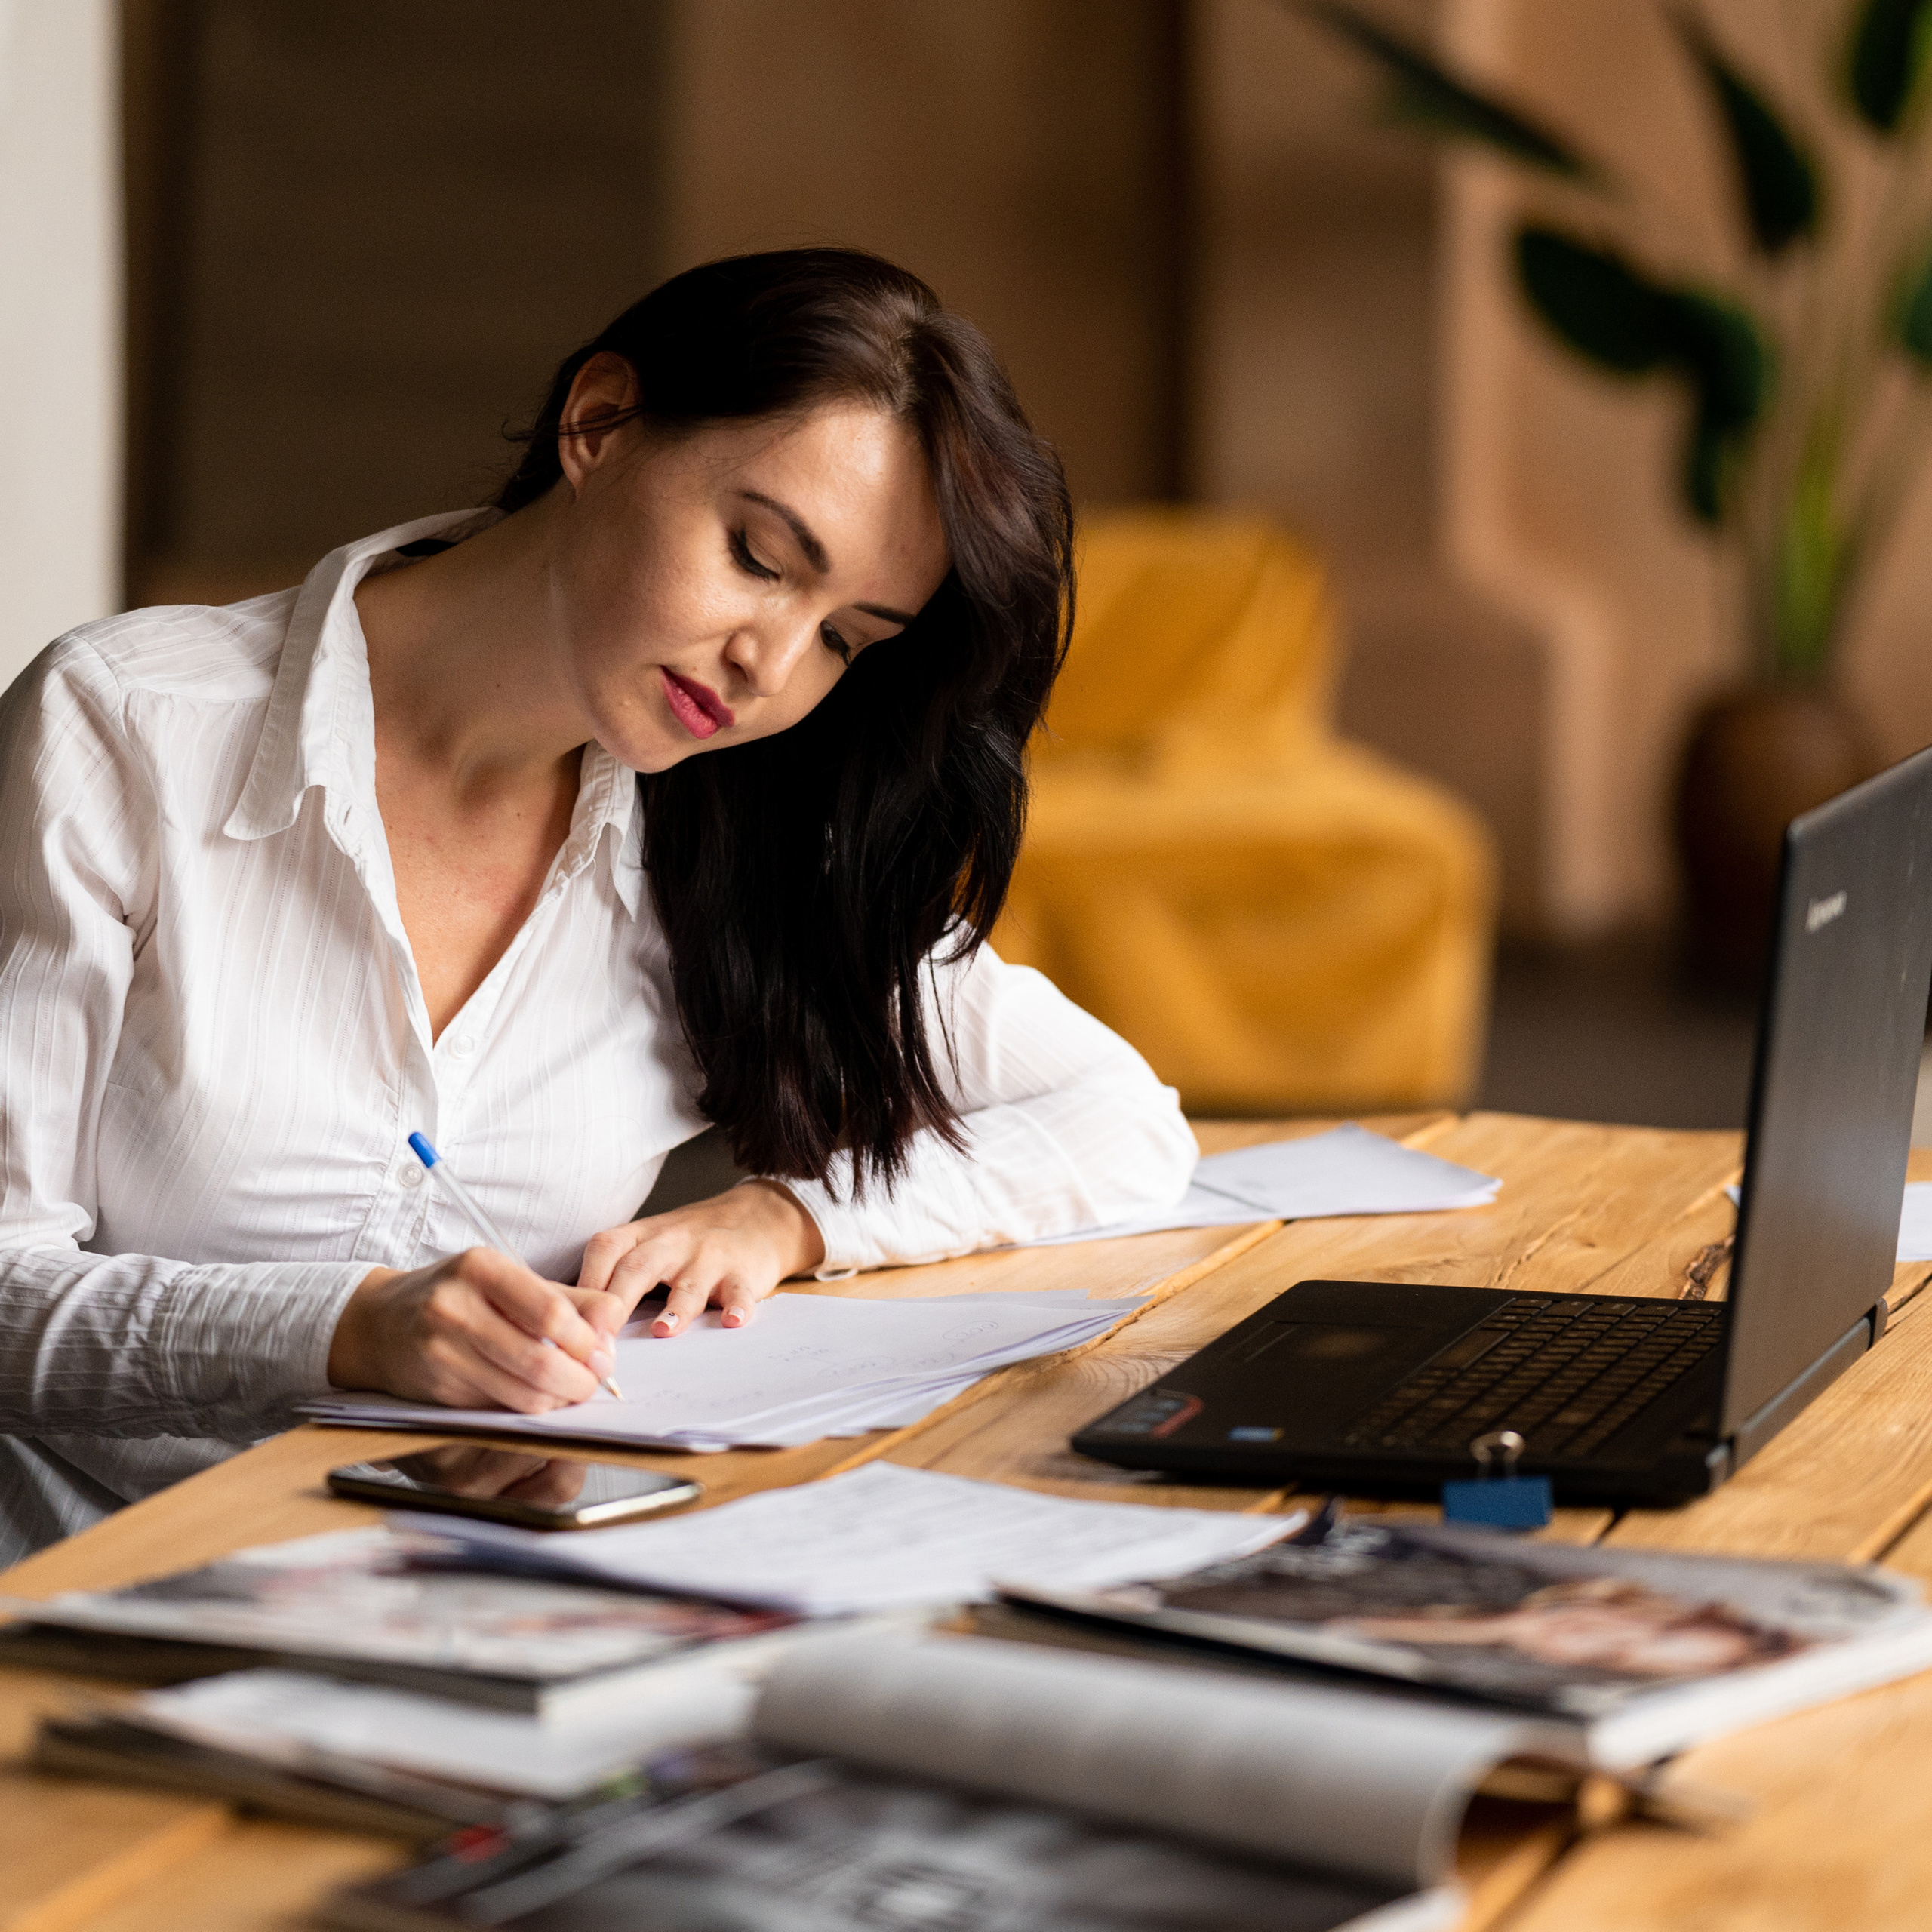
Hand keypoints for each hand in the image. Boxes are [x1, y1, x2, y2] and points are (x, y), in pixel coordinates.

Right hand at [327, 1248, 622, 1410]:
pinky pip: (498, 1409)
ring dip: (557, 1401)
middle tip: (594, 1382)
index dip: (588, 1342)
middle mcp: (456, 1307)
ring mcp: (441, 1349)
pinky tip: (531, 1397)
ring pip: (522, 1394)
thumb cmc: (458, 1296)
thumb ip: (569, 1298)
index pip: (552, 1313)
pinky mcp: (436, 1386)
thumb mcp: (510, 1280)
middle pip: (540, 1362)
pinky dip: (524, 1410)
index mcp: (483, 1268)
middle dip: (579, 1381)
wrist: (380, 1322)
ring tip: (567, 1391)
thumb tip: (615, 1322)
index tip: (604, 1354)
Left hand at [577, 1180, 825, 1336]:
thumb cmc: (688, 1244)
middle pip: (638, 1268)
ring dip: (676, 1307)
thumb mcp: (647, 1245)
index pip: (605, 1251)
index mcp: (641, 1236)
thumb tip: (567, 1325)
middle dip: (616, 1304)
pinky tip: (732, 1321)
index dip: (585, 1285)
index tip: (568, 1324)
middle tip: (601, 1342)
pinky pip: (740, 1290)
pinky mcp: (743, 1272)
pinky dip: (738, 1305)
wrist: (756, 1219)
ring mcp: (709, 1257)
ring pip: (689, 1283)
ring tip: (664, 1330)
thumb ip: (612, 1277)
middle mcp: (672, 1243)